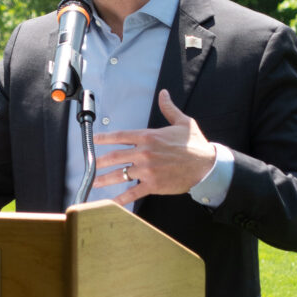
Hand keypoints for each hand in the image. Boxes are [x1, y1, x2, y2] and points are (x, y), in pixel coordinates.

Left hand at [92, 89, 215, 206]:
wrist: (207, 166)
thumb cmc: (195, 144)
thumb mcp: (183, 122)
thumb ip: (169, 108)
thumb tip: (164, 94)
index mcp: (149, 137)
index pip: (120, 136)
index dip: (104, 138)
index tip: (93, 140)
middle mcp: (145, 153)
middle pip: (115, 157)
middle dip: (99, 162)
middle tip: (88, 165)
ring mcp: (147, 170)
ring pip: (120, 175)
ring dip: (104, 179)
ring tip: (93, 183)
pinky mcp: (153, 185)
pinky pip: (133, 193)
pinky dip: (120, 199)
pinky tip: (110, 202)